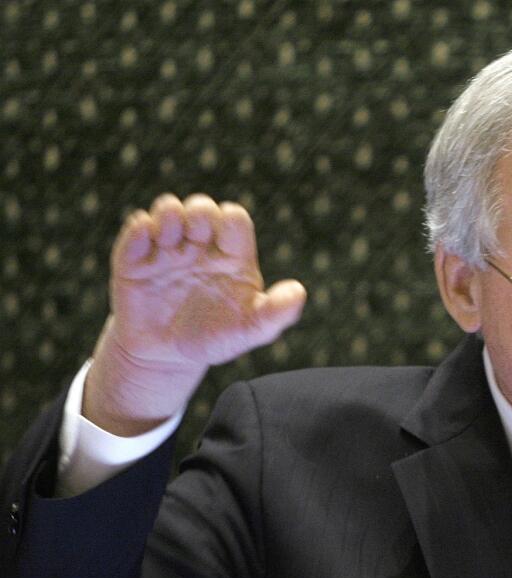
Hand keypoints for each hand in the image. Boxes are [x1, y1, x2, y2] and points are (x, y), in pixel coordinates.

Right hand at [85, 194, 305, 434]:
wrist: (167, 358)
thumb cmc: (215, 338)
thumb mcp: (249, 331)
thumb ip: (275, 314)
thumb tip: (299, 292)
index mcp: (232, 255)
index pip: (234, 219)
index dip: (230, 220)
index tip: (223, 245)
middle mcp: (200, 245)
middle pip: (201, 207)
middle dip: (198, 211)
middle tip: (195, 233)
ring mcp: (167, 249)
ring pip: (168, 210)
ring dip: (168, 215)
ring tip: (169, 240)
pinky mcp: (134, 259)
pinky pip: (135, 231)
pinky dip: (138, 229)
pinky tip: (146, 243)